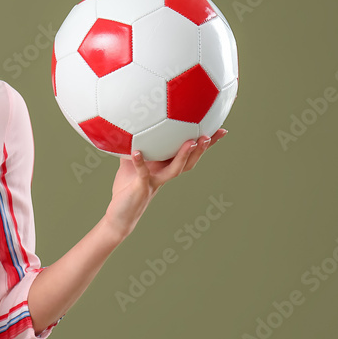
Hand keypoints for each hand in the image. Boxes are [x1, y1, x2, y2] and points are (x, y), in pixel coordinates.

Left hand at [102, 129, 227, 239]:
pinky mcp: (142, 187)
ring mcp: (155, 182)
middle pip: (189, 161)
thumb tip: (129, 124)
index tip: (219, 130)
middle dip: (201, 149)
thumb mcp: (129, 162)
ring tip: (190, 143)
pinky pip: (143, 173)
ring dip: (184, 156)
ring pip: (175, 169)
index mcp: (164, 167)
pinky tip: (137, 152)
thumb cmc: (126, 188)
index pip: (188, 153)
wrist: (119, 214)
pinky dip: (140, 162)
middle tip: (209, 135)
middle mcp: (164, 175)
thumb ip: (132, 145)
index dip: (204, 144)